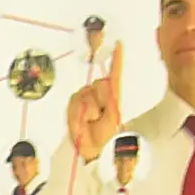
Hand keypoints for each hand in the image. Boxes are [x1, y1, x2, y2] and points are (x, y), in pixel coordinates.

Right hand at [63, 42, 125, 164]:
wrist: (91, 149)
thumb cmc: (108, 135)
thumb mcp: (116, 116)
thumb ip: (117, 98)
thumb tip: (112, 83)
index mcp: (115, 94)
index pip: (116, 73)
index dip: (117, 59)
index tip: (119, 44)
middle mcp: (101, 92)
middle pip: (101, 83)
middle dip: (102, 98)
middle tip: (102, 116)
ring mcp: (86, 96)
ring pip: (88, 93)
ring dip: (91, 108)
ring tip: (92, 121)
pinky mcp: (74, 102)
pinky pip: (76, 100)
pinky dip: (79, 111)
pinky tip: (84, 120)